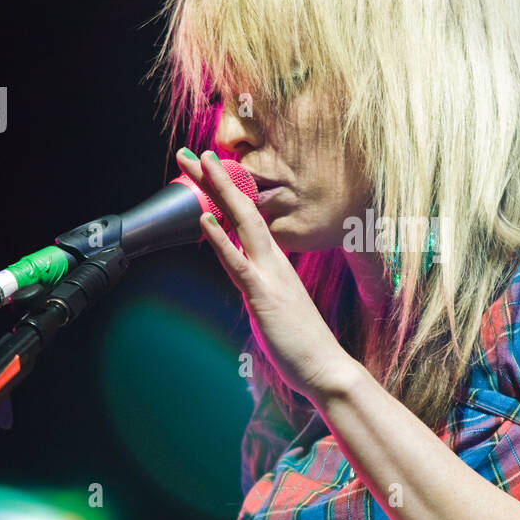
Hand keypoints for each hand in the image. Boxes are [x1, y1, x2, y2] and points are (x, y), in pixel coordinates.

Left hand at [176, 149, 354, 403]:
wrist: (326, 367)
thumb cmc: (302, 342)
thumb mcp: (277, 306)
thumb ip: (261, 286)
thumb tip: (247, 279)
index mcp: (276, 263)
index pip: (247, 218)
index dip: (227, 191)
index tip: (208, 168)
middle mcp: (274, 261)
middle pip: (242, 209)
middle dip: (217, 178)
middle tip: (192, 152)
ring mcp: (270, 275)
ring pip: (242, 223)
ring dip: (219, 192)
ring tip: (199, 164)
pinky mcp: (264, 295)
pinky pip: (238, 263)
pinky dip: (221, 240)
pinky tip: (205, 220)